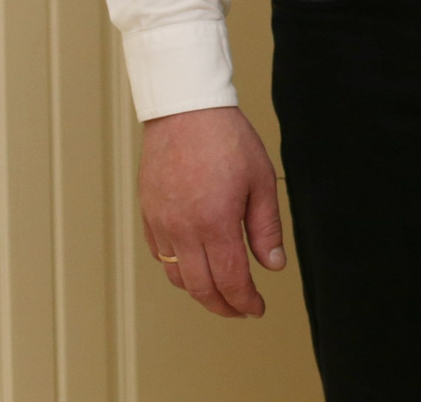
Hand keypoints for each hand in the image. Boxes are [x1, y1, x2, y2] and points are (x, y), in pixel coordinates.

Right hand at [139, 105, 286, 317]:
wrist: (186, 111)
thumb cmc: (227, 140)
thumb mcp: (261, 180)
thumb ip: (266, 228)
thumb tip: (273, 265)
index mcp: (215, 222)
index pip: (230, 280)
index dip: (245, 301)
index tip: (256, 309)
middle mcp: (183, 230)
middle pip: (201, 288)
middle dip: (223, 306)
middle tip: (241, 309)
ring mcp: (161, 224)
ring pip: (176, 276)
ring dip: (199, 291)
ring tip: (220, 290)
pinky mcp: (148, 215)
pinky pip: (160, 255)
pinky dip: (178, 269)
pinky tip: (195, 264)